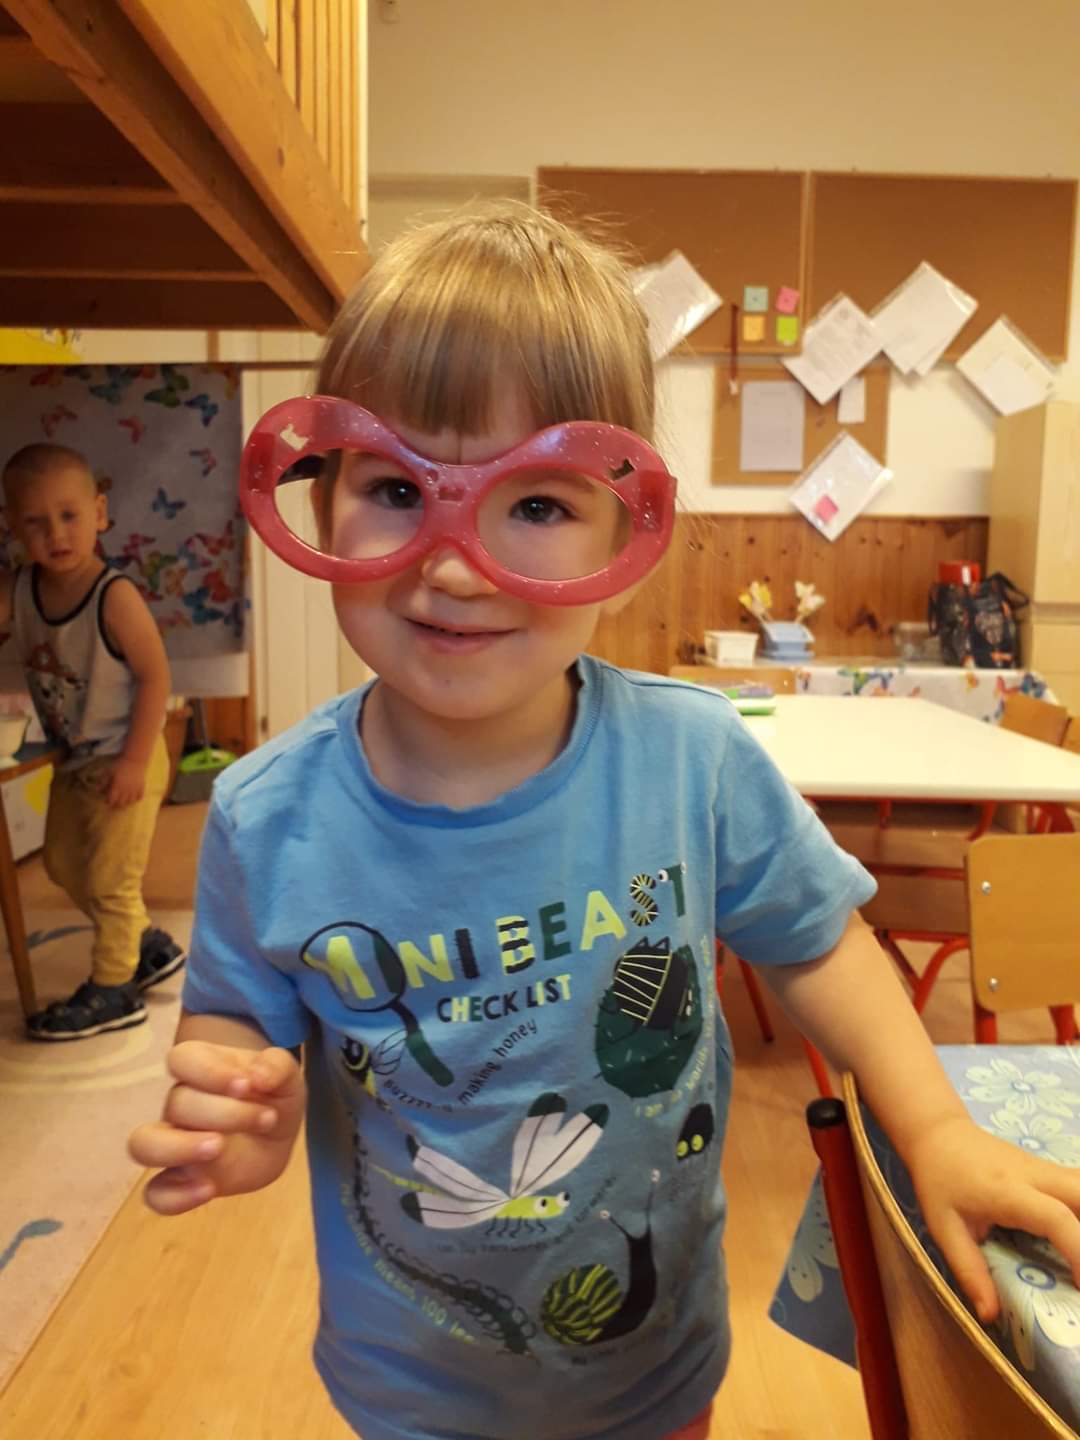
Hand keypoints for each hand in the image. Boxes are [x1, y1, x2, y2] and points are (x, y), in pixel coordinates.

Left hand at [106, 757, 146, 806]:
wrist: (134, 759)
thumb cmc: (120, 765)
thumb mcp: (108, 772)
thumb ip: (103, 782)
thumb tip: (97, 791)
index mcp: (117, 787)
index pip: (111, 800)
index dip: (108, 802)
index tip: (106, 800)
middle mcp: (126, 790)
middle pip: (121, 803)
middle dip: (116, 804)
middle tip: (114, 801)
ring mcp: (134, 789)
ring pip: (130, 802)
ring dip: (125, 802)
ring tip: (122, 800)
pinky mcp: (141, 787)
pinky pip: (139, 797)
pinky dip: (136, 798)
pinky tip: (133, 796)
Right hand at [128, 1041, 305, 1215]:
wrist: (277, 1135)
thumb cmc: (273, 1094)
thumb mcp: (286, 1076)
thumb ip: (277, 1066)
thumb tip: (257, 1075)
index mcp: (200, 1067)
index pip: (181, 1058)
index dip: (209, 1070)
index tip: (247, 1085)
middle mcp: (179, 1103)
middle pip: (177, 1102)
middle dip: (225, 1113)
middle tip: (265, 1119)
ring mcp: (175, 1143)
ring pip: (144, 1144)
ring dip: (179, 1146)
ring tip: (218, 1147)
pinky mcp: (181, 1180)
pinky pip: (156, 1194)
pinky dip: (175, 1196)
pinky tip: (209, 1189)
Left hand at [906, 1114, 1079, 1322]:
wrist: (939, 1134)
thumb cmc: (940, 1181)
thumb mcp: (943, 1227)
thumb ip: (969, 1269)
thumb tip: (990, 1315)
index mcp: (1007, 1191)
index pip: (1056, 1218)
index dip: (1079, 1251)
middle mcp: (1036, 1176)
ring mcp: (1047, 1168)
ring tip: (1079, 1256)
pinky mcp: (1052, 1170)